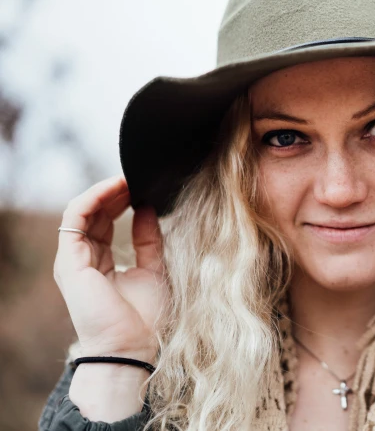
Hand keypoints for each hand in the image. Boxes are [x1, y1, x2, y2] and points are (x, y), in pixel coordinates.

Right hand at [54, 174, 167, 363]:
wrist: (132, 348)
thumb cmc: (145, 318)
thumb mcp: (154, 269)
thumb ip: (149, 239)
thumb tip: (147, 208)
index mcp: (101, 263)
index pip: (106, 222)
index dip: (122, 200)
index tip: (144, 185)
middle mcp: (83, 260)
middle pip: (94, 214)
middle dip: (115, 192)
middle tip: (138, 176)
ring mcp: (73, 260)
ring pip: (82, 212)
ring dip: (104, 191)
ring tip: (128, 178)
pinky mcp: (70, 261)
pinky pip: (76, 219)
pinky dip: (93, 199)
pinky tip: (115, 188)